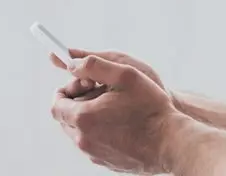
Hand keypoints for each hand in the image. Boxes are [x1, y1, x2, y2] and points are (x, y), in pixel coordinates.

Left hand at [51, 55, 175, 173]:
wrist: (169, 142)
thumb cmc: (150, 108)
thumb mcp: (125, 75)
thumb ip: (94, 65)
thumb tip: (72, 64)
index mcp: (84, 117)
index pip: (55, 105)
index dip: (64, 91)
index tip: (80, 83)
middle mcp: (84, 139)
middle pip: (65, 118)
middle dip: (77, 102)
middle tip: (99, 91)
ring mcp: (94, 153)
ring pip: (78, 131)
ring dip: (88, 117)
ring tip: (113, 106)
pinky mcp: (105, 161)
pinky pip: (93, 142)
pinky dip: (99, 130)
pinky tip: (121, 122)